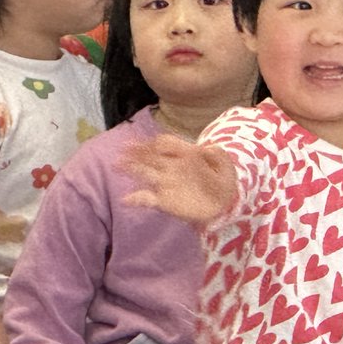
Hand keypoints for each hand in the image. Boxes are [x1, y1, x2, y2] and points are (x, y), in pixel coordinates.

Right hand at [118, 135, 237, 227]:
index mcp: (185, 155)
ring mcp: (167, 183)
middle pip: (151, 156)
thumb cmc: (224, 178)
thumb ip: (217, 154)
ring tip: (117, 164)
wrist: (225, 201)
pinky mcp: (166, 201)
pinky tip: (126, 200)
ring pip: (146, 173)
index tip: (150, 142)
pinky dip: (137, 199)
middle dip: (137, 152)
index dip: (157, 142)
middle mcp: (172, 167)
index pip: (167, 144)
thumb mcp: (225, 163)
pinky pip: (148, 199)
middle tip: (122, 148)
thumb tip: (208, 147)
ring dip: (132, 168)